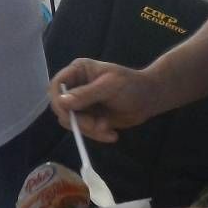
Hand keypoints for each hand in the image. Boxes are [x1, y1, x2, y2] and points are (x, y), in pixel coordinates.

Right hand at [49, 58, 164, 142]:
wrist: (150, 100)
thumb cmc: (132, 85)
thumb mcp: (110, 86)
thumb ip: (86, 94)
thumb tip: (61, 102)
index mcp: (78, 72)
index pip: (56, 85)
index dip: (57, 100)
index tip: (68, 114)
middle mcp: (75, 87)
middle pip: (61, 107)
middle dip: (77, 120)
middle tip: (95, 126)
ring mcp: (81, 104)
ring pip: (71, 122)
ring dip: (88, 130)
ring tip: (108, 129)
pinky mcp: (89, 118)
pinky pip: (83, 130)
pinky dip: (96, 135)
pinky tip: (111, 134)